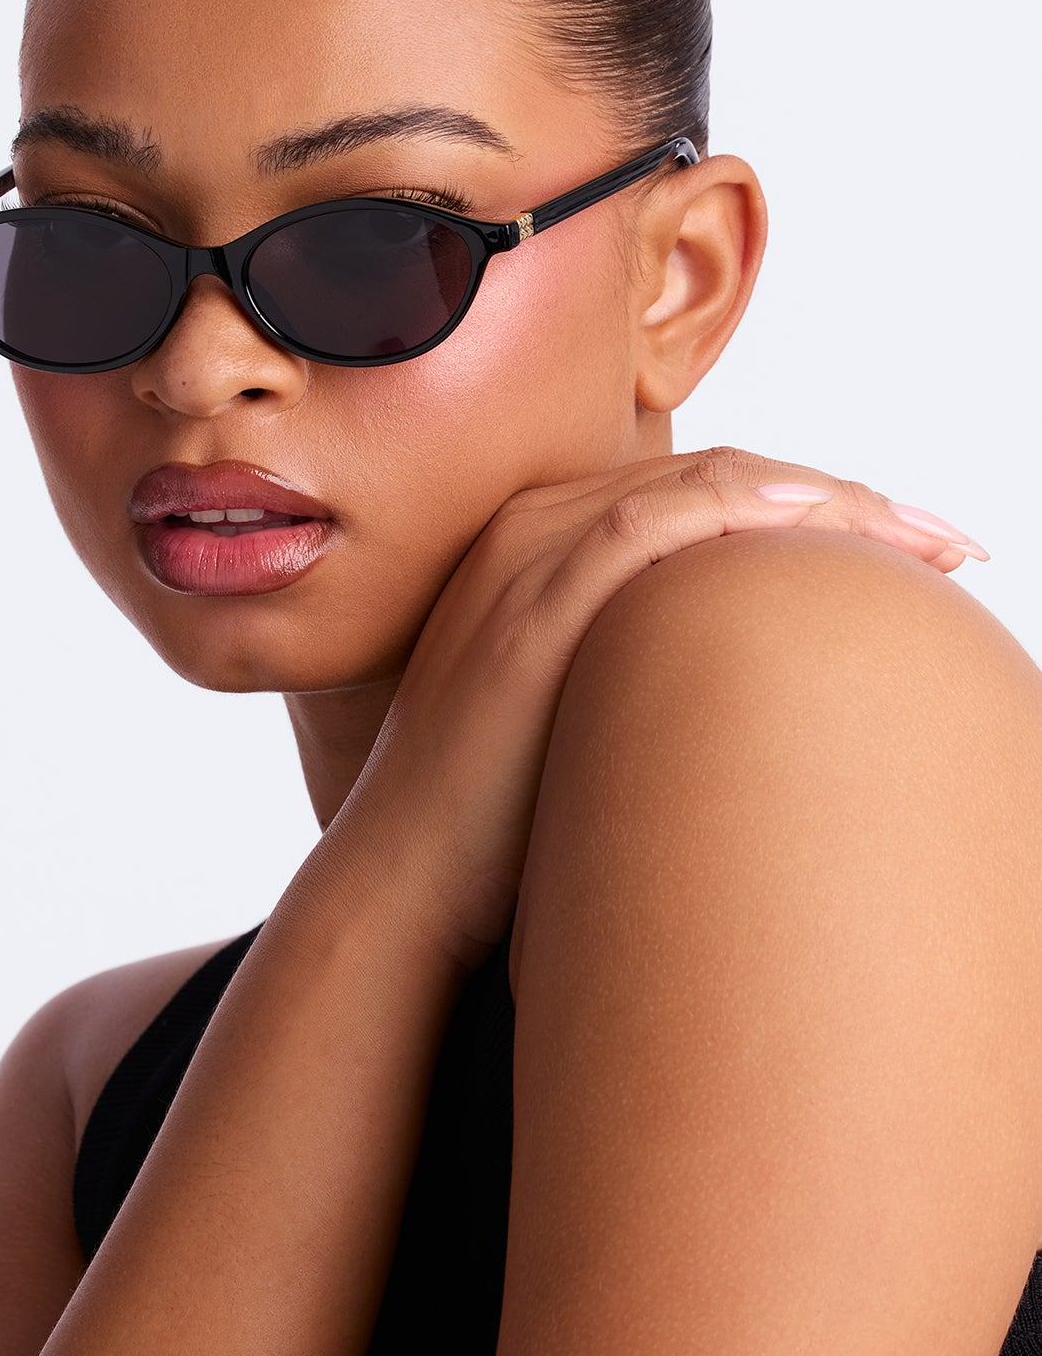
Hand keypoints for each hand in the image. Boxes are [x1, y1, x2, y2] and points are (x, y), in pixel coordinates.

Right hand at [326, 446, 984, 974]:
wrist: (403, 881)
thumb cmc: (498, 824)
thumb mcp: (581, 721)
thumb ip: (645, 678)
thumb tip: (747, 709)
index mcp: (546, 545)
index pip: (710, 492)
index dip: (822, 509)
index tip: (914, 554)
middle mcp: (536, 528)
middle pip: (730, 474)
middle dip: (854, 499)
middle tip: (954, 545)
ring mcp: (531, 556)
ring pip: (712, 484)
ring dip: (835, 500)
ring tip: (932, 543)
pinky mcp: (533, 600)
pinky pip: (657, 521)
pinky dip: (752, 509)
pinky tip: (829, 525)